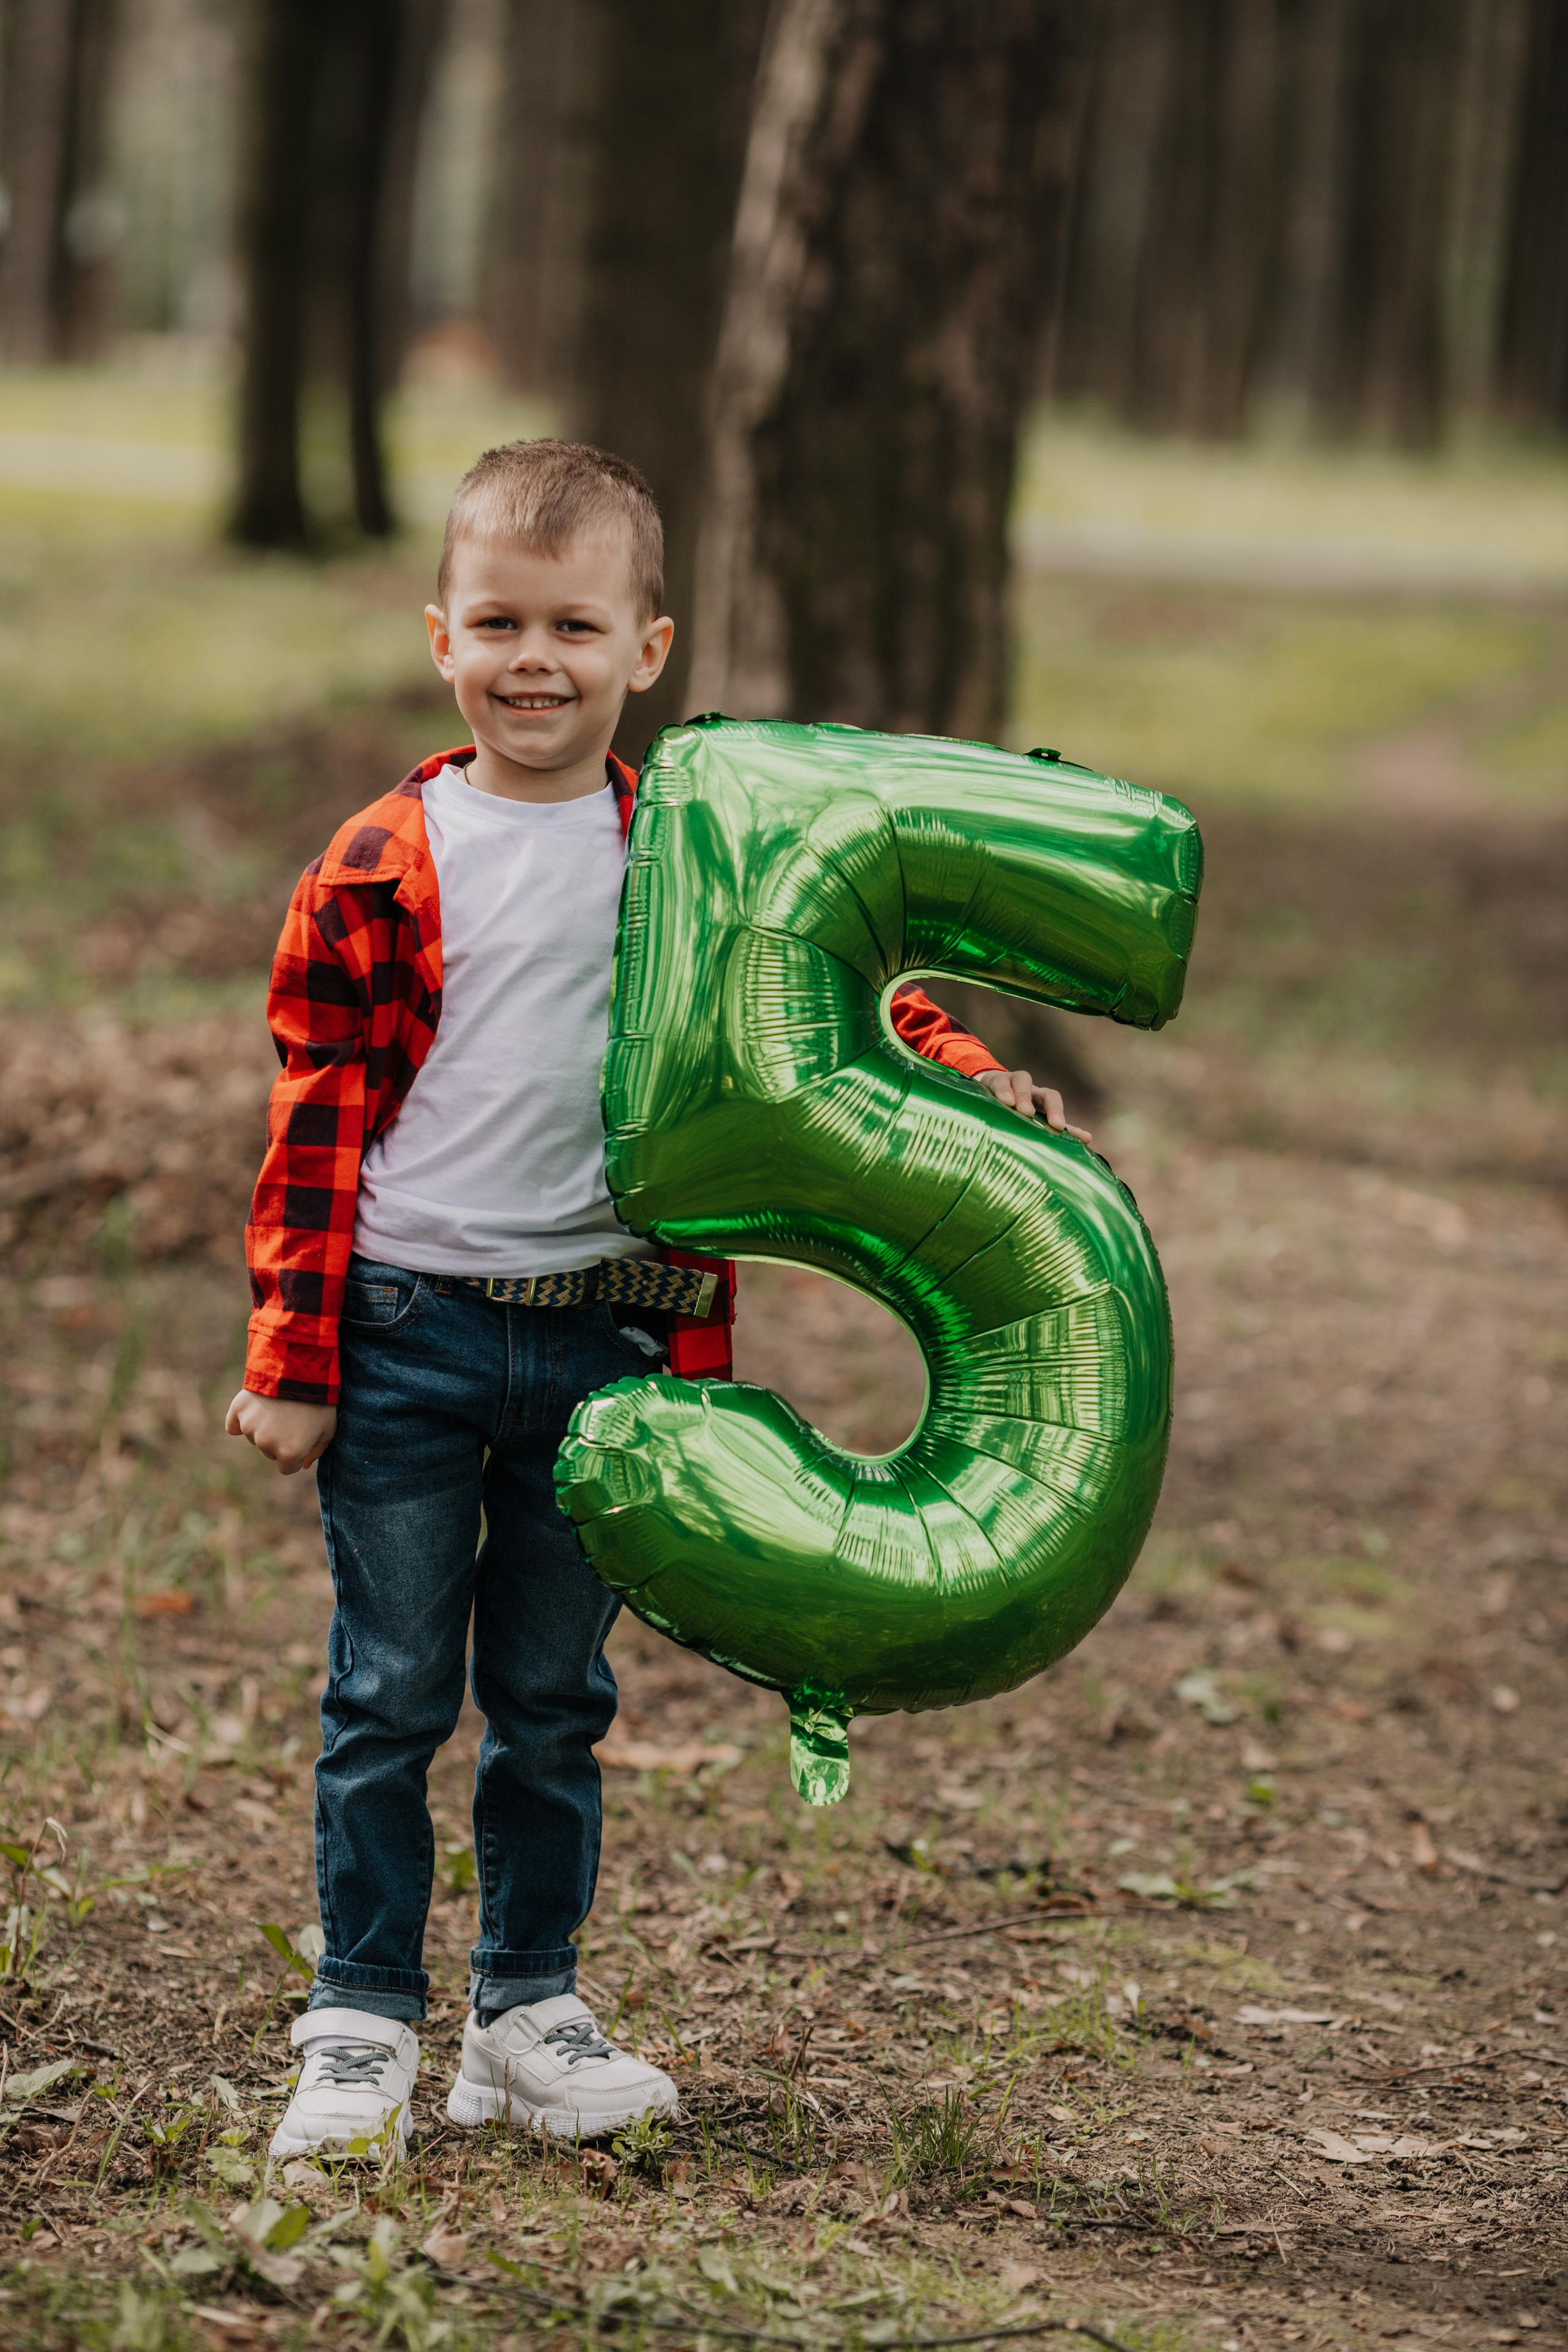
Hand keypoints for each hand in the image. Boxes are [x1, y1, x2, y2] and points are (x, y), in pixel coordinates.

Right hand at [225, 1389, 336, 1474]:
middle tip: (291, 1418)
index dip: (295, 1453)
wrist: (300, 1367)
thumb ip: (316, 1451)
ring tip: (278, 1406)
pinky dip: (241, 1420)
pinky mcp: (238, 1410)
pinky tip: (255, 1409)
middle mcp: (267, 1444)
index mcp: (289, 1452)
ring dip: (263, 1427)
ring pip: (254, 1437)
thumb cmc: (319, 1399)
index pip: (287, 1468)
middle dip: (279, 1440)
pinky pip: (233, 1426)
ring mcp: (250, 1427)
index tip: (300, 1438)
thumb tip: (303, 1464)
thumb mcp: (329, 1427)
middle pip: (270, 1452)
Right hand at [977, 1067, 1091, 1141]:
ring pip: (1020, 1080)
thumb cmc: (1018, 1111)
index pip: (1052, 1098)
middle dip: (1040, 1102)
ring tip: (1013, 1106)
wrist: (990, 1093)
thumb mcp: (1036, 1119)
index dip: (1057, 1111)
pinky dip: (1001, 1090)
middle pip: (1039, 1088)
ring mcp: (1010, 1081)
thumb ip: (1060, 1130)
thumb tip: (1088, 1139)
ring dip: (1019, 1093)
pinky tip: (1001, 1101)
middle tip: (1033, 1116)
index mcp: (1039, 1097)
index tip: (1059, 1127)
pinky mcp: (993, 1081)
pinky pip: (998, 1082)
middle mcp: (1027, 1087)